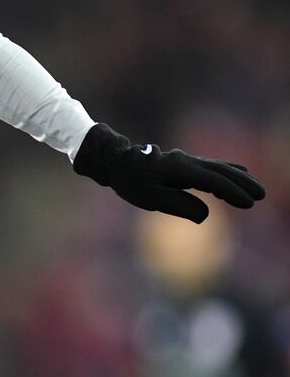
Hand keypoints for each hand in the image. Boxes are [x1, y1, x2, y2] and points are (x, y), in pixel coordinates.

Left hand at [73, 123, 265, 222]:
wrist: (115, 162)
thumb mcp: (150, 198)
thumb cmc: (130, 181)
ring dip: (237, 178)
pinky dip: (226, 173)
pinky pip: (210, 168)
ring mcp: (185, 161)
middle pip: (222, 171)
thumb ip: (179, 205)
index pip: (213, 182)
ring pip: (218, 168)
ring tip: (255, 189)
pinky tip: (235, 174)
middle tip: (262, 196)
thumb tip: (205, 215)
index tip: (250, 203)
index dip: (233, 192)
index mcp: (179, 170)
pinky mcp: (182, 164)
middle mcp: (186, 162)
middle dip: (243, 183)